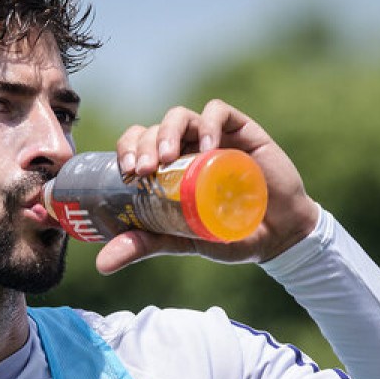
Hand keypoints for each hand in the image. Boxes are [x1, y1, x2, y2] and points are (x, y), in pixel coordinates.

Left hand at [95, 99, 319, 273]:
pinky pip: (219, 113)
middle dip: (142, 144)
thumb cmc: (226, 235)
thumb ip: (144, 246)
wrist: (277, 237)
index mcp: (166, 167)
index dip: (126, 149)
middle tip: (141, 170)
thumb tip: (102, 264)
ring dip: (167, 131)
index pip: (136, 143)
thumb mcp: (181, 241)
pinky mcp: (242, 131)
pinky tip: (207, 145)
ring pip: (180, 117)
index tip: (125, 172)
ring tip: (166, 158)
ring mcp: (213, 137)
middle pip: (154, 129)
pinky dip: (208, 123)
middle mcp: (186, 147)